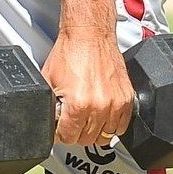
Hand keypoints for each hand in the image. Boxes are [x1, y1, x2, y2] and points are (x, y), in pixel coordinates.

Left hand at [40, 0, 133, 146]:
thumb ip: (47, 105)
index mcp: (78, 104)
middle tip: (72, 120)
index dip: (61, 132)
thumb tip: (45, 121)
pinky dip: (112, 124)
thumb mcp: (48, 80)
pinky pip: (122, 126)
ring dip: (95, 130)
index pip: (68, 137)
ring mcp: (116, 103)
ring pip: (106, 136)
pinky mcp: (127, 98)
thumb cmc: (71, 51)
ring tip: (87, 118)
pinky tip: (102, 115)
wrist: (89, 33)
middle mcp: (99, 105)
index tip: (61, 127)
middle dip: (76, 132)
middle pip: (87, 139)